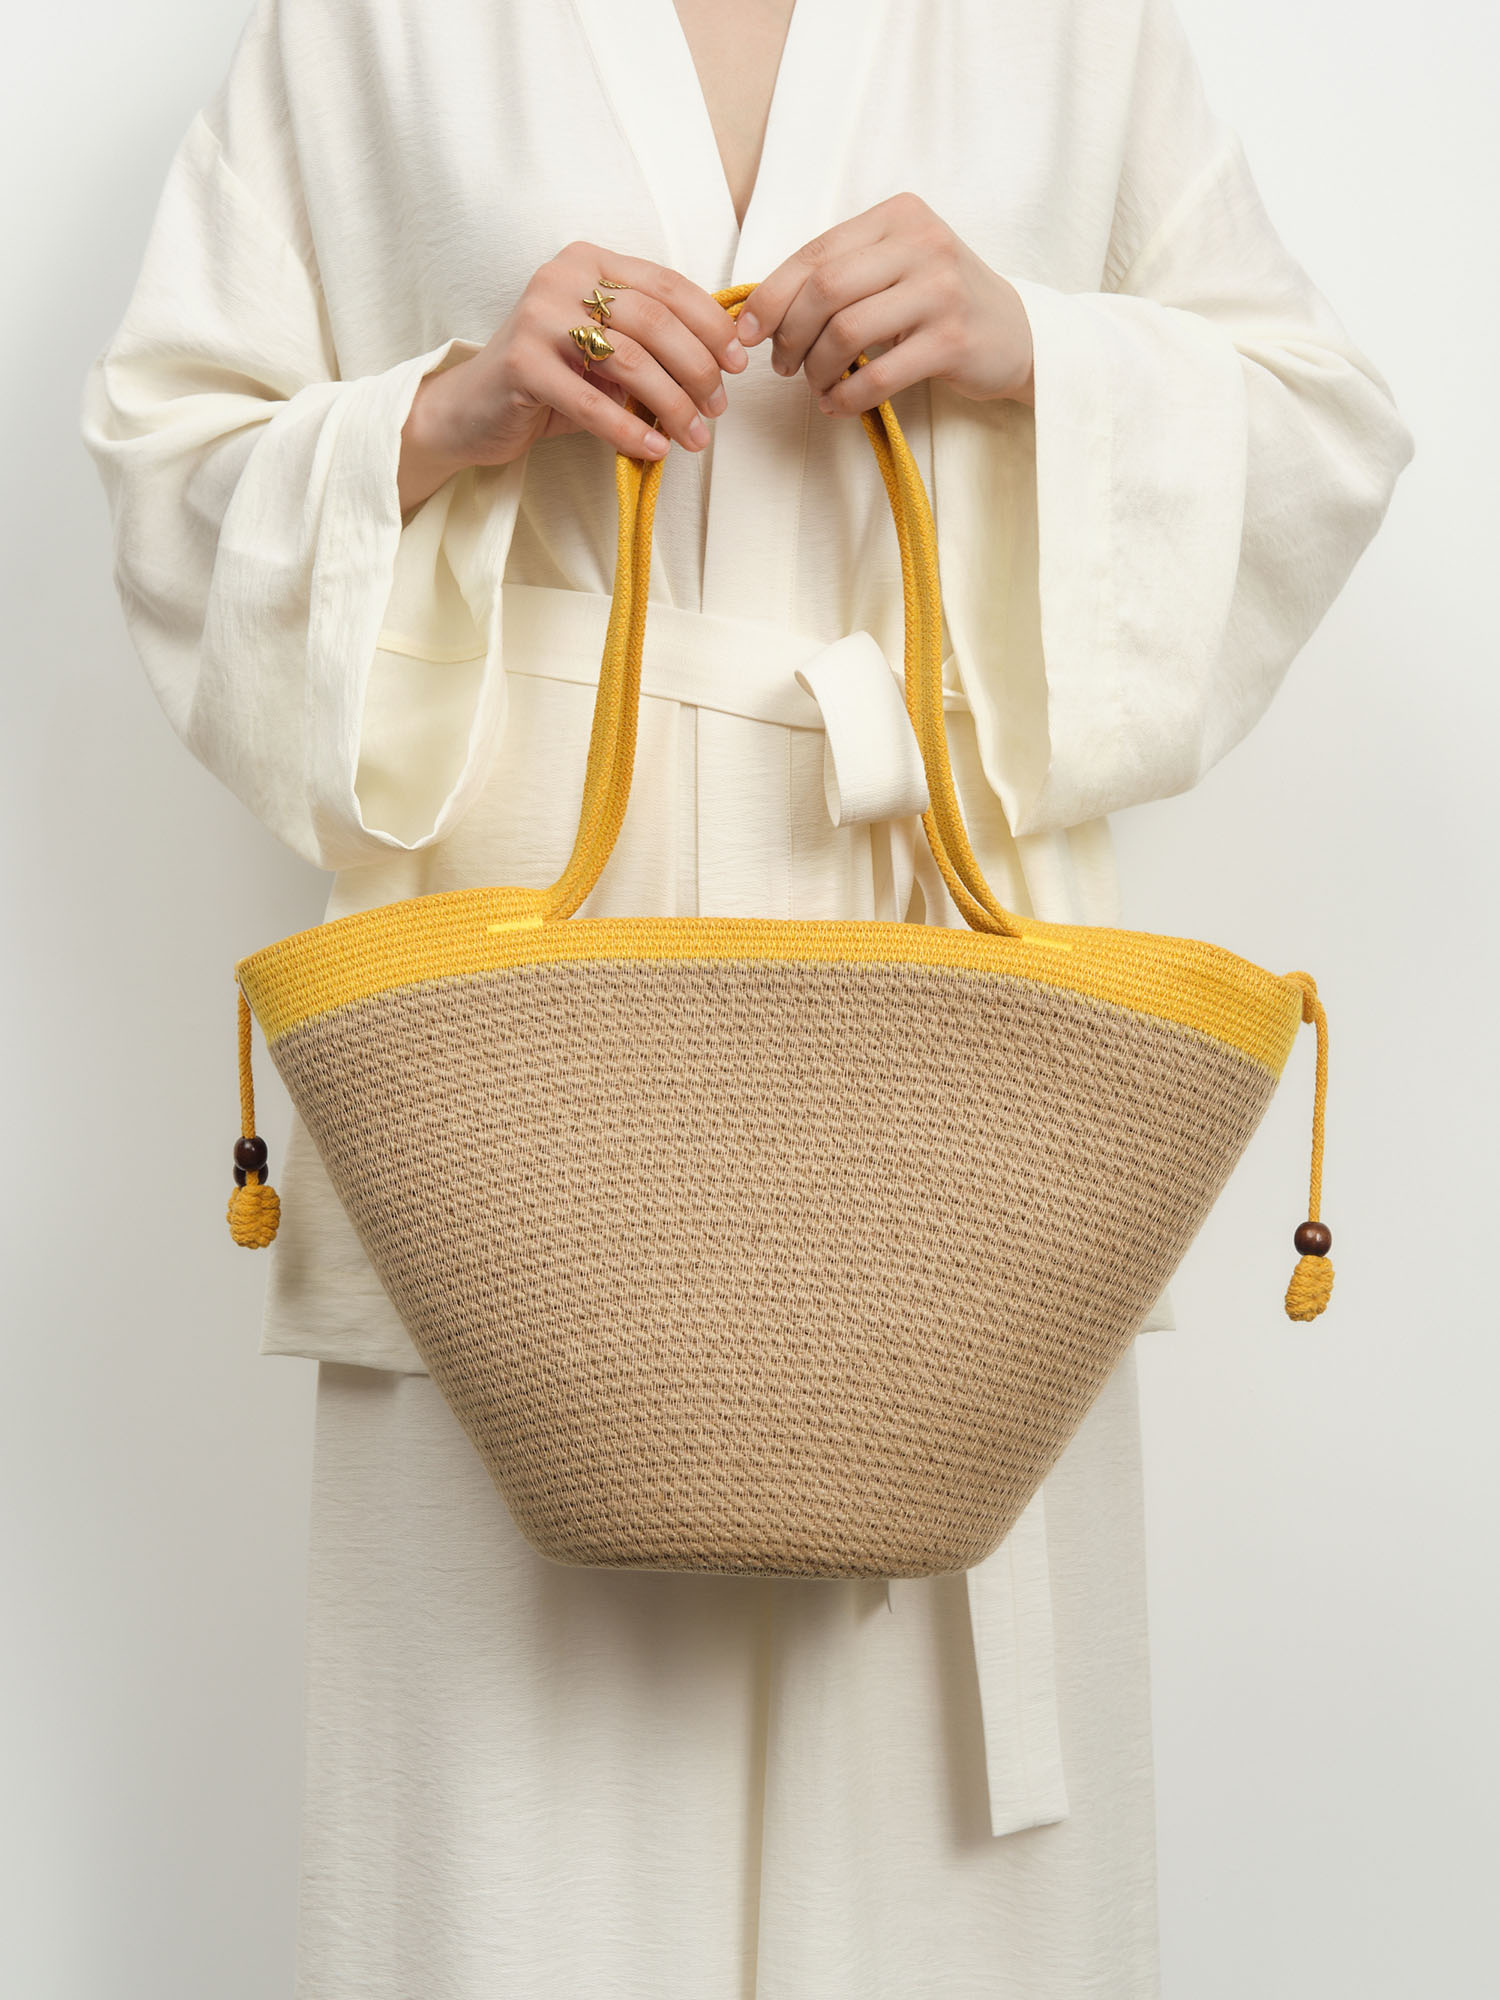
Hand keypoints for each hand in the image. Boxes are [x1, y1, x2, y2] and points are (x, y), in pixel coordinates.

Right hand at [398, 243, 749, 513]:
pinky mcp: (521, 363)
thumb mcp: (605, 352)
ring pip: (630, 360)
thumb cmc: (551, 381)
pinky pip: (593, 402)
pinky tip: (655, 450)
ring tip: (695, 437)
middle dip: (697, 368)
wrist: (473, 411)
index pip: (667, 285)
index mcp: (590, 262)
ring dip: (673, 404)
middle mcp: (561, 278)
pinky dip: (630, 430)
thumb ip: (651, 344)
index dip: (711, 325)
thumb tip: (724, 363)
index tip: (738, 363)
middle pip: (655, 321)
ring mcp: (537, 317)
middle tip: (717, 408)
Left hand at [731, 192, 1034, 418]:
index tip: (747, 332)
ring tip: (816, 386)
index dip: (772, 296)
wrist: (1016, 335)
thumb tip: (765, 309)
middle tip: (783, 365)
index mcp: (898, 216)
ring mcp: (940, 290)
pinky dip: (846, 396)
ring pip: (846, 331)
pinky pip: (878, 374)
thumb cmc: (940, 305)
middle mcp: (922, 243)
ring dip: (817, 369)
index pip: (816, 253)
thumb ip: (844, 273)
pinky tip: (838, 405)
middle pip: (825, 289)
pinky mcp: (952, 340)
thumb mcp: (896, 268)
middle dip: (790, 334)